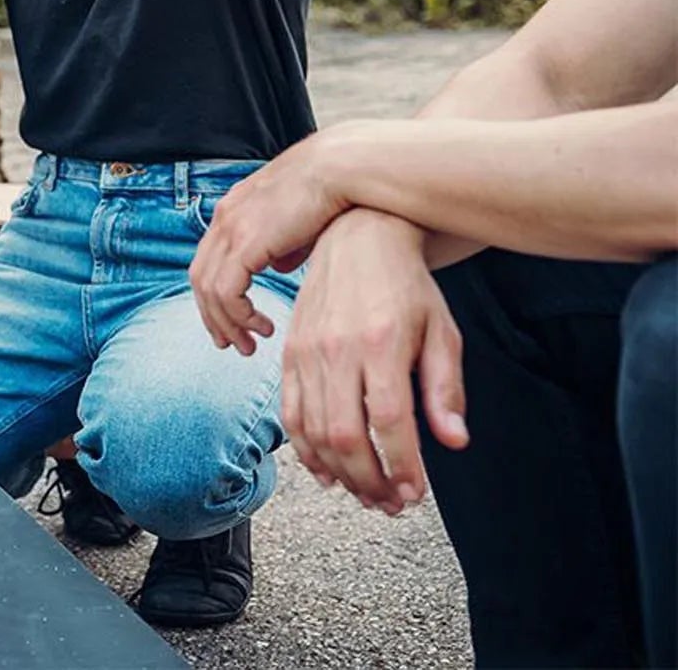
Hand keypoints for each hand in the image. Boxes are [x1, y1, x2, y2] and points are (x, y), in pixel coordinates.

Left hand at [190, 130, 355, 354]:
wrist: (341, 168)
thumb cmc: (332, 192)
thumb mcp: (298, 223)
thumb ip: (284, 245)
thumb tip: (279, 266)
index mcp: (233, 210)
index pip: (208, 260)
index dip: (215, 296)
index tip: (231, 322)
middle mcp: (224, 217)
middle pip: (200, 278)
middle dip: (213, 317)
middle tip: (232, 344)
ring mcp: (230, 228)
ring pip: (209, 290)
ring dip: (226, 323)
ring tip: (250, 345)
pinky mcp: (244, 241)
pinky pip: (226, 291)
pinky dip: (238, 315)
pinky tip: (263, 327)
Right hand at [278, 209, 468, 513]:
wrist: (356, 239)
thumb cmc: (406, 287)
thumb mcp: (442, 333)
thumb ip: (445, 389)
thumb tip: (453, 441)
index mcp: (381, 343)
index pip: (389, 420)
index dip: (401, 466)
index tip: (415, 493)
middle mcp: (337, 349)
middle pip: (345, 433)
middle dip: (369, 480)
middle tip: (392, 504)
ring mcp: (306, 352)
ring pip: (313, 430)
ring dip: (340, 473)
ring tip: (366, 494)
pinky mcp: (289, 353)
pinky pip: (290, 412)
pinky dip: (305, 450)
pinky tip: (327, 471)